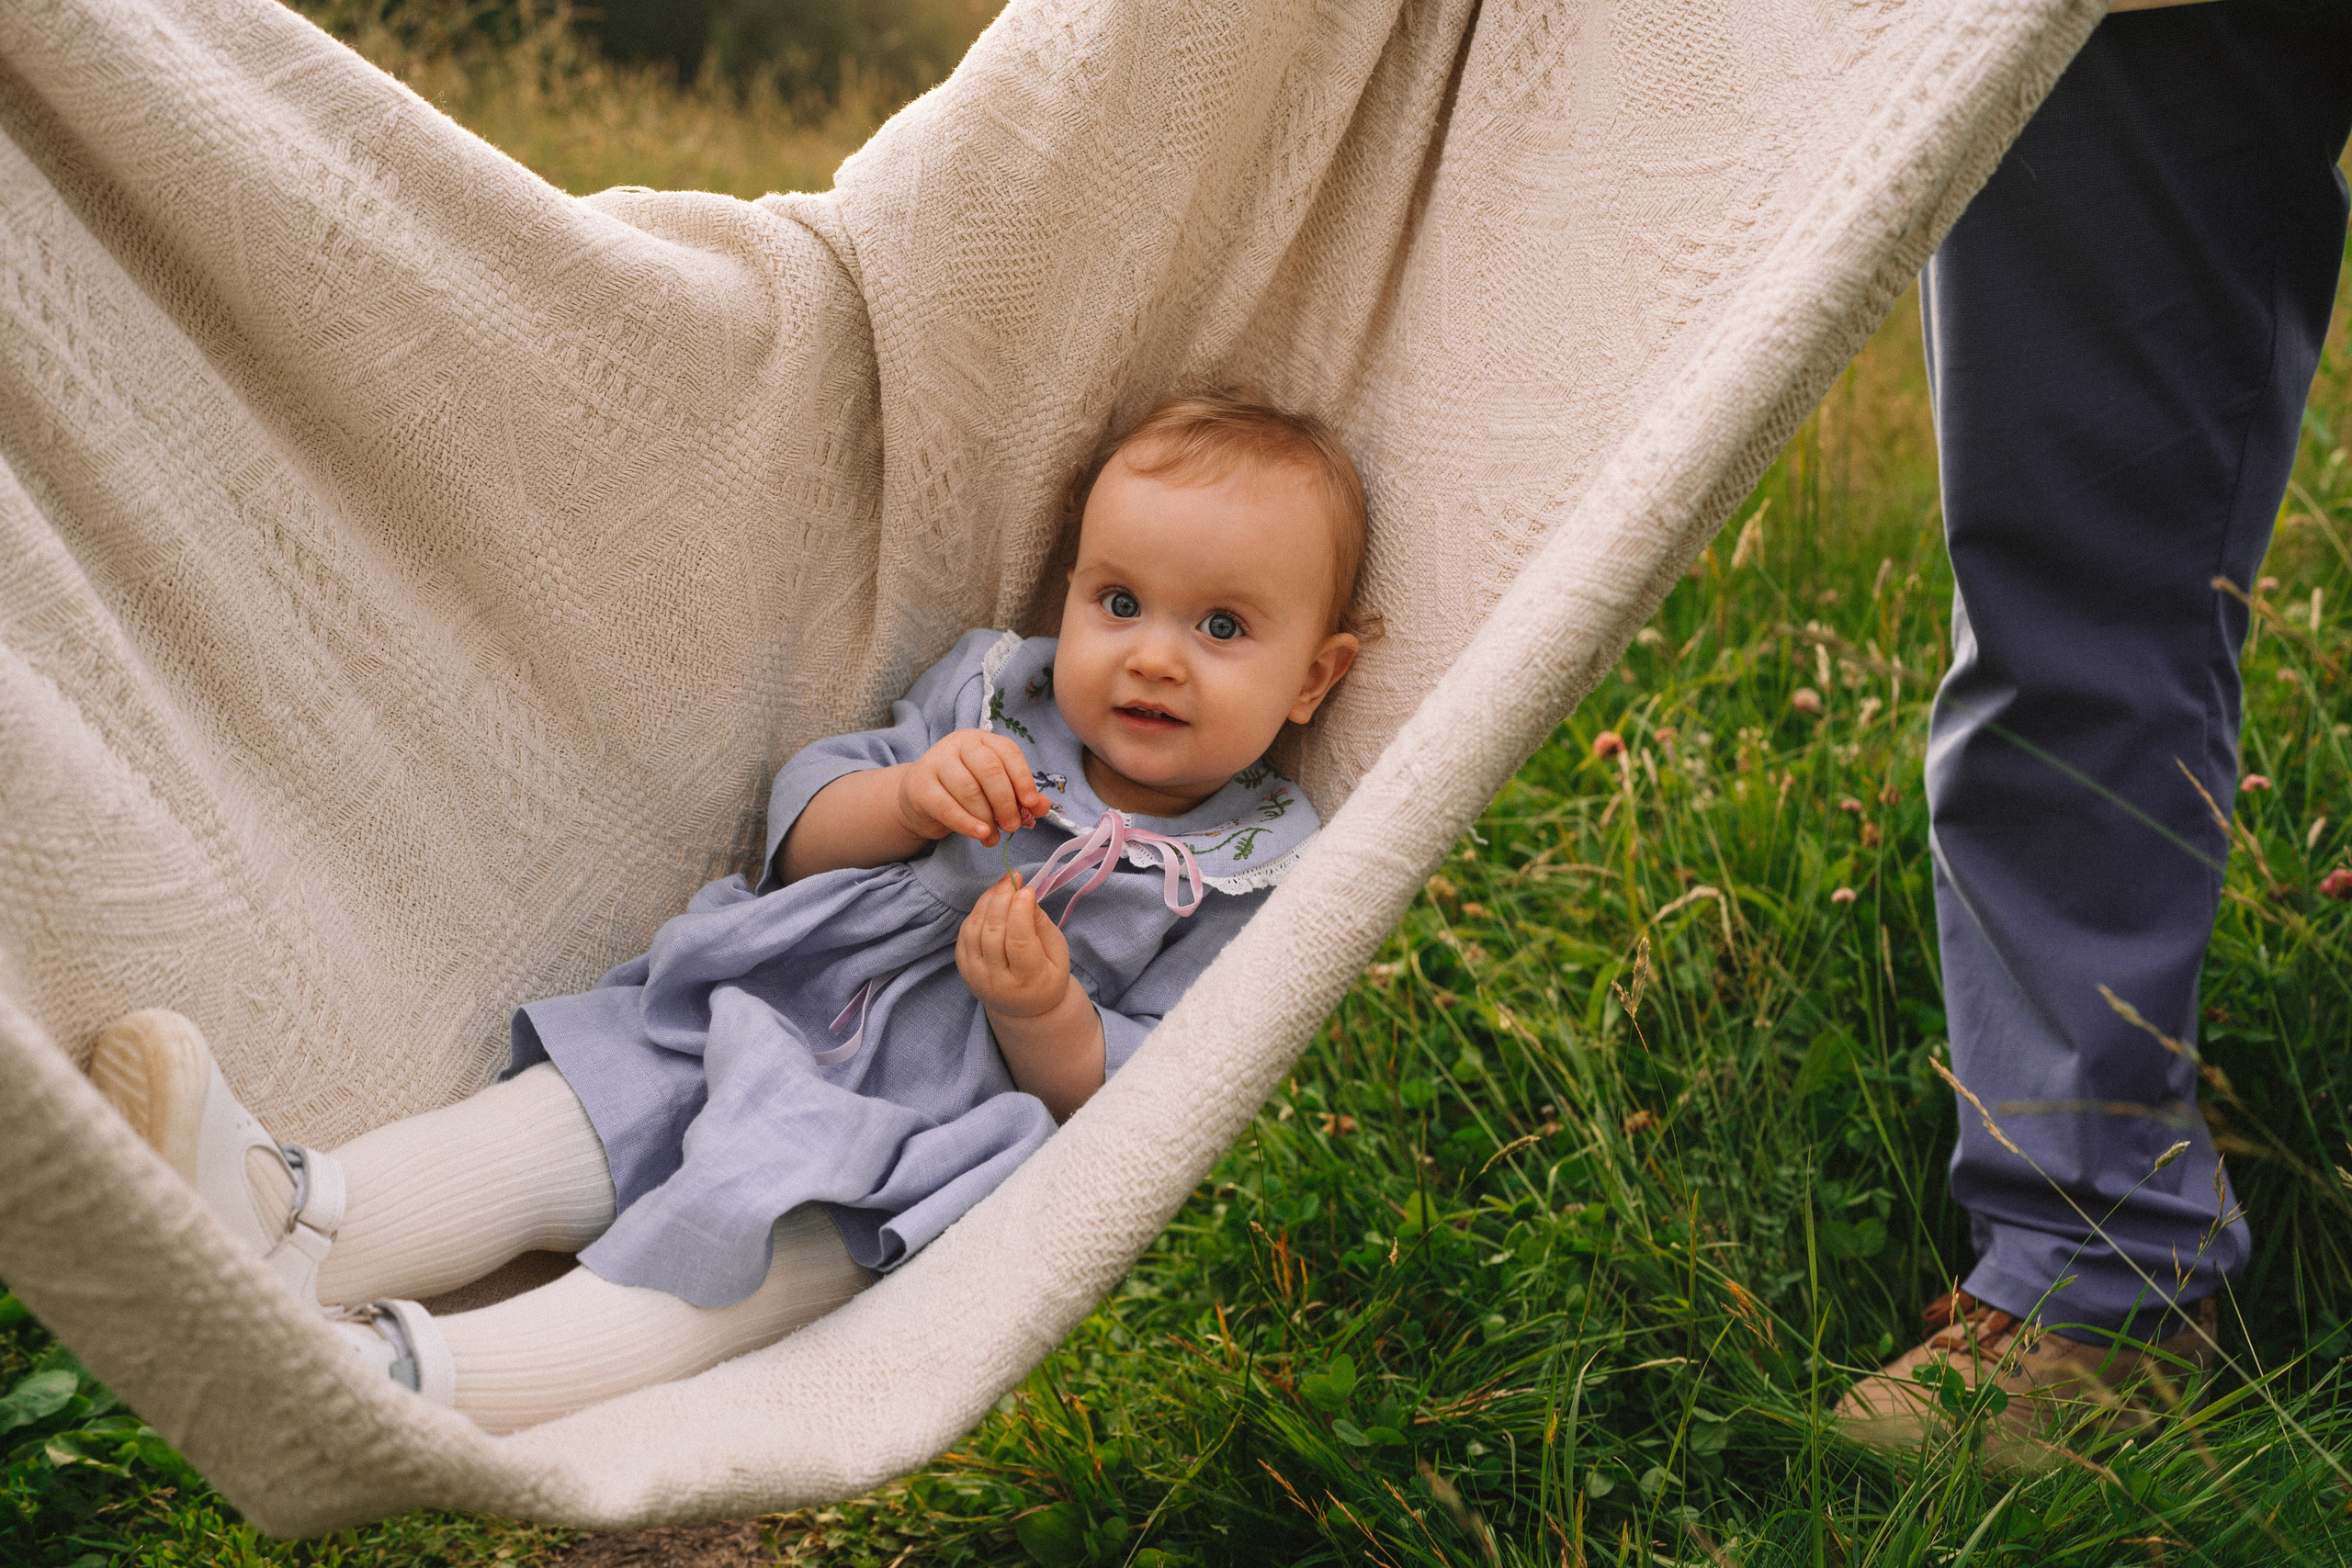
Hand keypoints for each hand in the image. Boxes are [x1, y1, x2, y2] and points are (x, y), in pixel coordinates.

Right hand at [899, 730, 1051, 846]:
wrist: (919, 796)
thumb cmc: (963, 790)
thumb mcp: (993, 789)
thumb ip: (1020, 796)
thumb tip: (1042, 807)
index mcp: (982, 740)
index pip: (1008, 752)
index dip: (1023, 778)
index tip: (1032, 803)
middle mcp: (959, 744)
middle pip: (989, 769)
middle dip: (1006, 801)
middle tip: (1013, 826)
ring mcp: (936, 762)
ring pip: (968, 789)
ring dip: (986, 817)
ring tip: (993, 836)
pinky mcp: (920, 786)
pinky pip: (946, 806)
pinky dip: (967, 823)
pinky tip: (980, 834)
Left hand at [957, 872, 1072, 1018]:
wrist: (1024, 1008)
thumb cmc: (1046, 975)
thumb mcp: (1058, 953)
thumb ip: (1042, 924)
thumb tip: (1025, 894)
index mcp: (1027, 980)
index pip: (1018, 942)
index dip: (1020, 912)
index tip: (1026, 889)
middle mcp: (996, 981)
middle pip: (993, 933)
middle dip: (1002, 899)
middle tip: (1013, 878)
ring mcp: (975, 975)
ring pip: (974, 930)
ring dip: (988, 901)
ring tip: (1003, 885)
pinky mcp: (963, 967)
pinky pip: (965, 932)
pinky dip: (977, 911)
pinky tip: (992, 901)